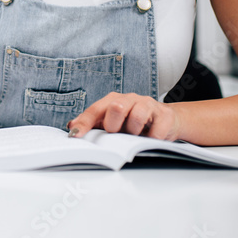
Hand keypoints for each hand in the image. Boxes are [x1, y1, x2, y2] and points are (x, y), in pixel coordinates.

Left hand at [66, 93, 180, 140]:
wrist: (166, 120)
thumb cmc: (134, 121)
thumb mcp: (113, 121)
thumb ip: (93, 123)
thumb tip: (71, 126)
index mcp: (114, 100)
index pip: (95, 110)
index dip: (84, 122)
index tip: (76, 135)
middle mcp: (130, 99)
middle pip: (116, 106)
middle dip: (114, 125)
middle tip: (117, 134)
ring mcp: (148, 105)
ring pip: (137, 116)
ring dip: (134, 132)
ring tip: (136, 136)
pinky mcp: (164, 115)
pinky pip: (156, 130)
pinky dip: (151, 139)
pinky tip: (151, 139)